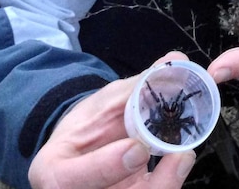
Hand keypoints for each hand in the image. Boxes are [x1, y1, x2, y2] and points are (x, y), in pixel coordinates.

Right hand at [28, 52, 196, 188]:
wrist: (84, 152)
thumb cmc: (86, 126)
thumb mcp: (102, 104)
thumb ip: (138, 87)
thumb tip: (176, 61)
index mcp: (54, 173)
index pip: (72, 179)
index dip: (105, 167)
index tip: (137, 149)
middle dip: (151, 184)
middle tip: (180, 157)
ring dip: (166, 183)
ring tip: (184, 157)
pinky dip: (167, 181)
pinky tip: (179, 163)